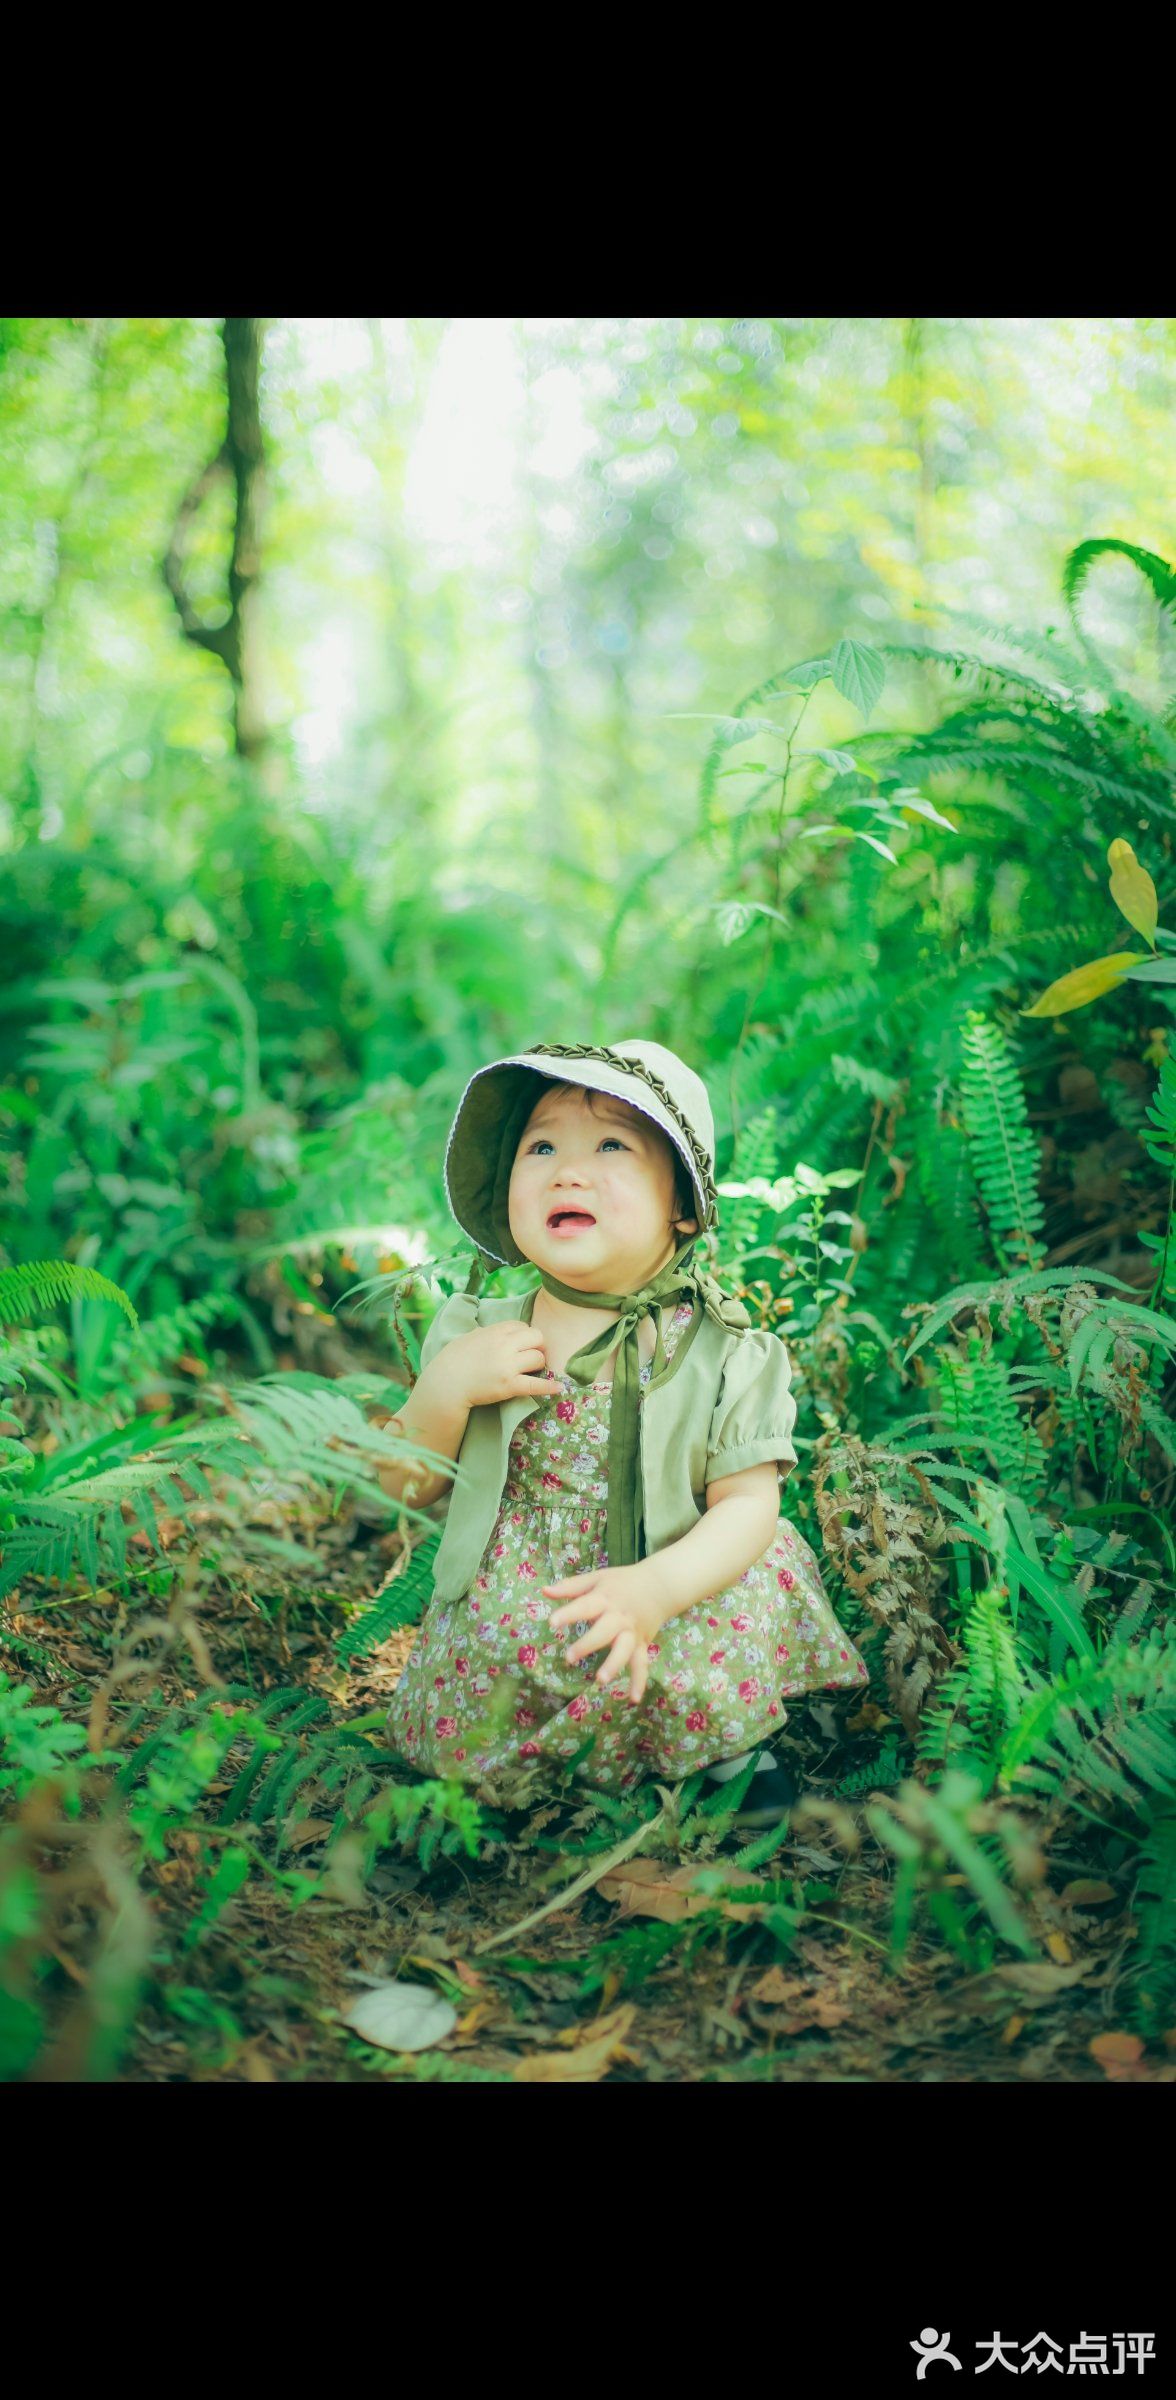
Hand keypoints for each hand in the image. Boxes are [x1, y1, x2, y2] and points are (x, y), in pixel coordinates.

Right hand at [434, 1319, 561, 1410]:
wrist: (444, 1385)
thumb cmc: (452, 1361)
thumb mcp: (469, 1337)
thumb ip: (487, 1332)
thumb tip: (501, 1331)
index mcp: (494, 1331)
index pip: (522, 1326)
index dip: (525, 1336)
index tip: (521, 1345)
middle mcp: (503, 1345)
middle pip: (537, 1338)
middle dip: (538, 1346)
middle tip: (532, 1356)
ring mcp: (507, 1366)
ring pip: (538, 1359)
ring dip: (538, 1365)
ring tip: (532, 1371)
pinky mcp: (508, 1386)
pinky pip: (536, 1385)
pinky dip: (550, 1386)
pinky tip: (560, 1387)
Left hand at [543, 1563, 669, 1705]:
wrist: (660, 1585)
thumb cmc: (623, 1582)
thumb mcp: (598, 1578)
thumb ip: (571, 1586)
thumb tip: (545, 1591)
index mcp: (605, 1598)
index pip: (585, 1606)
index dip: (569, 1614)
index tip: (552, 1623)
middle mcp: (619, 1617)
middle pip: (604, 1631)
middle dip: (588, 1644)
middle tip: (569, 1658)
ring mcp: (632, 1632)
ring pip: (624, 1649)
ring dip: (614, 1664)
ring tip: (601, 1680)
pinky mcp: (642, 1644)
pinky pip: (641, 1664)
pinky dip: (639, 1682)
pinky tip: (633, 1699)